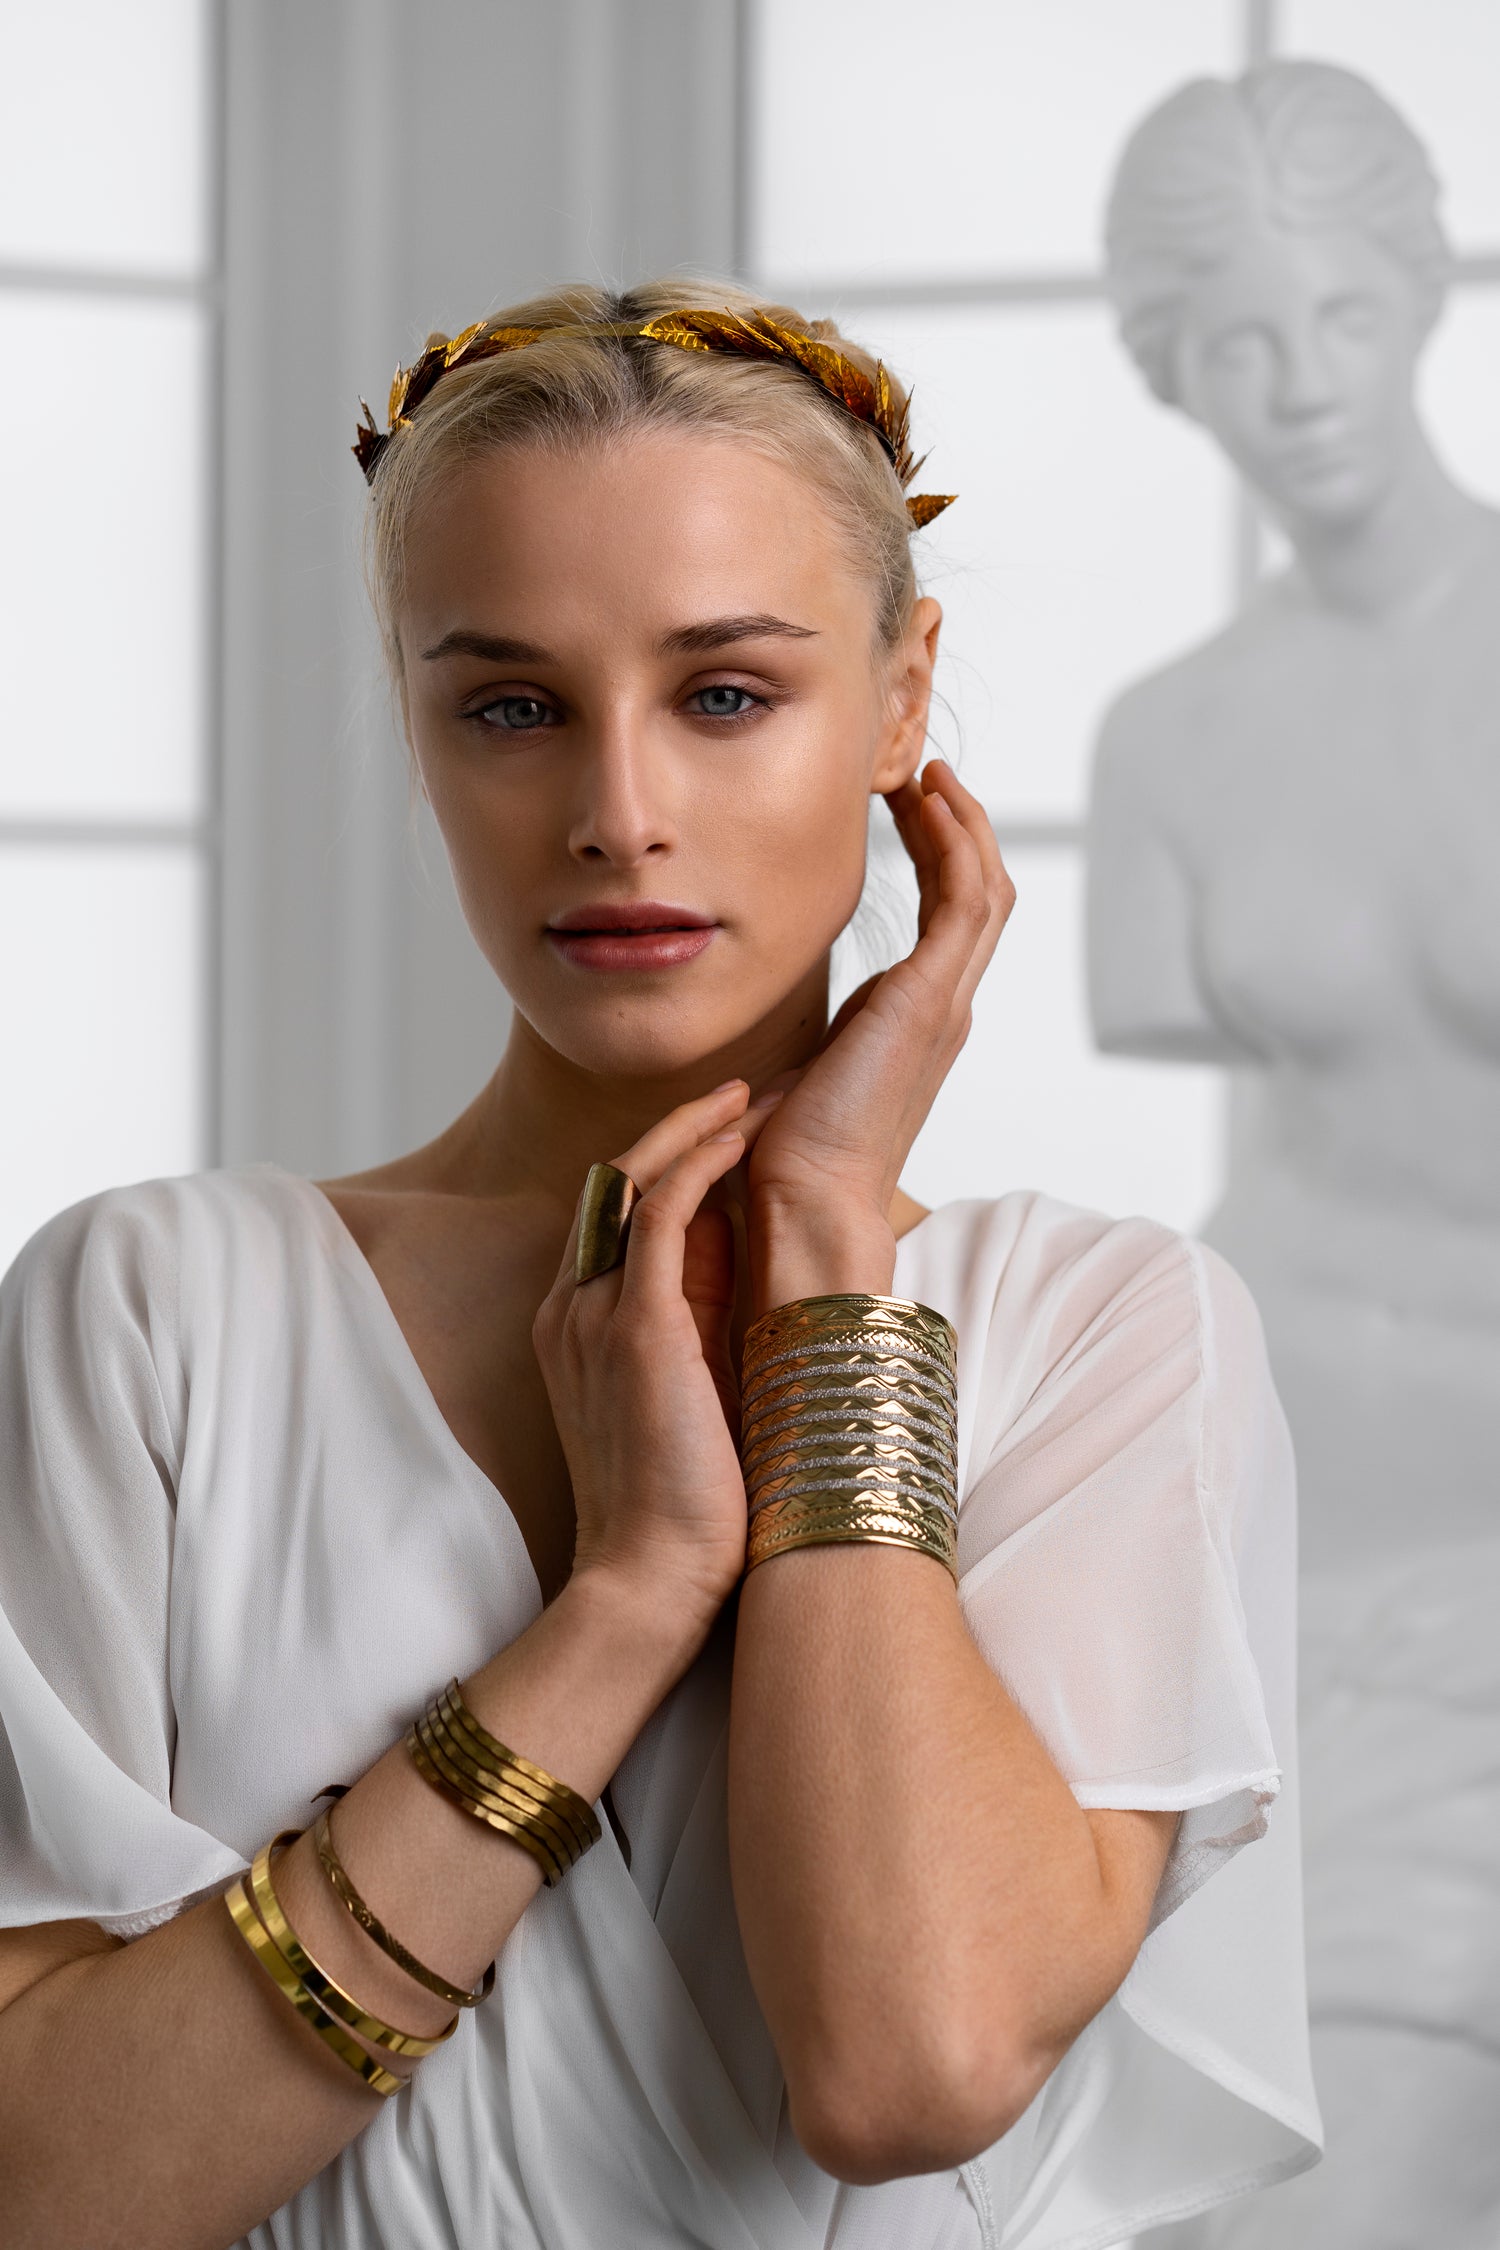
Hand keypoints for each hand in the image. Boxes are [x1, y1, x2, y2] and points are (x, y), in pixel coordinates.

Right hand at [532, 1082, 778, 1633]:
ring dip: (696, 1127)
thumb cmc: (683, 1504)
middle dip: (683, 1126)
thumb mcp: (687, 1388)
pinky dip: (700, 1160)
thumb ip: (699, 1318)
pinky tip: (742, 1134)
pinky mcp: (635, 1325)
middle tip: (748, 1087)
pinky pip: (661, 1210)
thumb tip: (746, 1253)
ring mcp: (595, 1312)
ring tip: (752, 1093)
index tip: (731, 1127)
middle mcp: (572, 1306)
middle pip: (616, 1179)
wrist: (651, 1580)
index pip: (616, 1214)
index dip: (672, 1160)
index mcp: (577, 1324)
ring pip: (635, 1178)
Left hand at [747, 760, 1013, 1305]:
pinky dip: (956, 841)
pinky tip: (926, 797)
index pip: (946, 919)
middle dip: (956, 826)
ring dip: (961, 822)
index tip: (903, 805)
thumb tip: (768, 1033)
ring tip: (926, 771)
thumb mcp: (794, 1073)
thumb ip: (802, 1040)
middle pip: (979, 892)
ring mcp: (945, 1003)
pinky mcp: (931, 999)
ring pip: (984, 887)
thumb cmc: (786, 1160)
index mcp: (912, 1023)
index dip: (934, 855)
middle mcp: (942, 1008)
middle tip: (922, 770)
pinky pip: (967, 898)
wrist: (803, 1207)